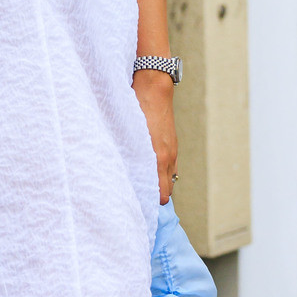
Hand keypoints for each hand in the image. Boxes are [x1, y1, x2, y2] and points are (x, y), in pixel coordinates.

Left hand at [133, 69, 177, 204]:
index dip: (151, 203)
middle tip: (140, 200)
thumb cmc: (135, 111)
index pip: (161, 194)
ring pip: (169, 180)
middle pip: (167, 192)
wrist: (153, 90)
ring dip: (160, 185)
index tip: (138, 206)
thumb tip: (124, 175)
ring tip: (144, 187)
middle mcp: (167, 158)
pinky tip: (151, 172)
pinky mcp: (172, 146)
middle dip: (156, 197)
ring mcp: (172, 152)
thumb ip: (130, 157)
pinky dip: (163, 174)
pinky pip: (171, 168)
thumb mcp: (128, 136)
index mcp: (157, 158)